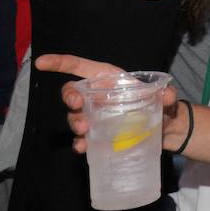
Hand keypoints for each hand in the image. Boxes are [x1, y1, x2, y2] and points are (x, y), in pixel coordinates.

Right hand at [36, 54, 180, 154]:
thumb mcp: (166, 96)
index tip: (41, 63)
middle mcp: (97, 96)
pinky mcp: (99, 135)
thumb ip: (167, 94)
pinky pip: (82, 139)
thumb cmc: (160, 104)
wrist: (166, 129)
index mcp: (109, 79)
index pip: (79, 67)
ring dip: (74, 122)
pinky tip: (83, 147)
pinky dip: (80, 143)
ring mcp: (96, 116)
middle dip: (69, 98)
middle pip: (72, 93)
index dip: (59, 63)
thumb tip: (168, 96)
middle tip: (78, 105)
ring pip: (74, 117)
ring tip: (85, 130)